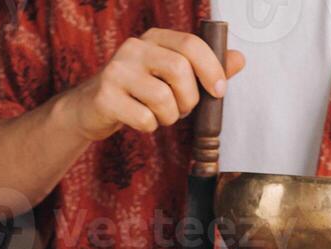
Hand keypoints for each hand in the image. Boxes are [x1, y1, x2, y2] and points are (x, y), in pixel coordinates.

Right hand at [63, 28, 245, 141]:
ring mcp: (116, 71)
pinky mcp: (105, 96)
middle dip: (189, 99)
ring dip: (169, 116)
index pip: (190, 44)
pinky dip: (150, 127)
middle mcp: (133, 48)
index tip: (219, 91)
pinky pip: (144, 118)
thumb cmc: (138, 92)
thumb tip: (239, 59)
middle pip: (178, 70)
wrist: (90, 109)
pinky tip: (141, 121)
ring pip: (162, 98)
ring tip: (160, 116)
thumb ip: (204, 68)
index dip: (211, 68)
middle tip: (183, 110)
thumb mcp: (170, 76)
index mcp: (154, 38)